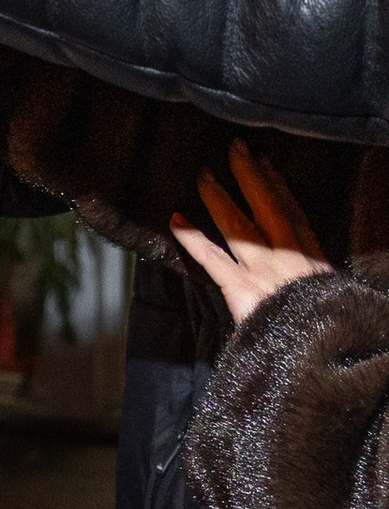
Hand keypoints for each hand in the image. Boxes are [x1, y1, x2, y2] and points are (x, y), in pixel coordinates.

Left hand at [170, 143, 327, 330]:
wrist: (322, 360)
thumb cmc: (326, 335)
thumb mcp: (333, 302)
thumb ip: (317, 285)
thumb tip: (311, 276)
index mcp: (315, 264)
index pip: (294, 215)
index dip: (279, 187)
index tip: (266, 163)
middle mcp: (291, 261)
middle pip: (270, 209)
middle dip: (251, 176)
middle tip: (235, 148)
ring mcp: (265, 274)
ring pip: (240, 228)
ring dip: (220, 199)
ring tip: (203, 176)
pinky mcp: (243, 291)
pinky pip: (213, 260)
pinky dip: (192, 238)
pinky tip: (175, 219)